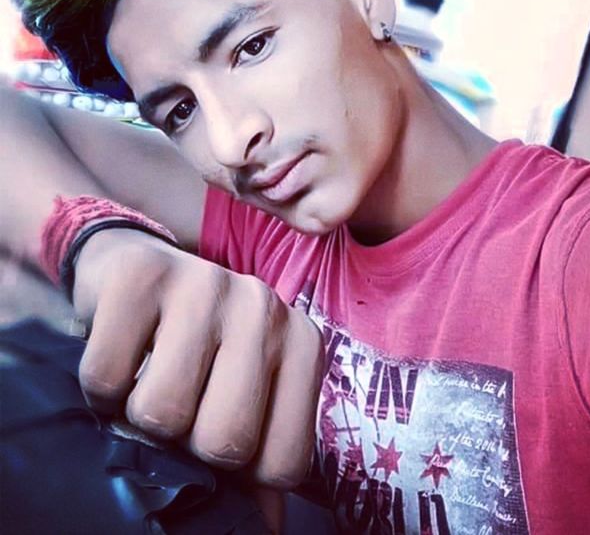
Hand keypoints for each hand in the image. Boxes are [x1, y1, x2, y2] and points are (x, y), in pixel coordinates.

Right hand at [72, 229, 323, 487]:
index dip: (240, 472)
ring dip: (138, 412)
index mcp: (300, 342)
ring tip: (148, 374)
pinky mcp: (140, 275)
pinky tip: (121, 354)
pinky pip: (105, 377)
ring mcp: (204, 282)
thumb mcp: (241, 394)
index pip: (283, 463)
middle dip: (186, 442)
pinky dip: (101, 387)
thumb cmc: (196, 347)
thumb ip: (259, 457)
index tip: (217, 430)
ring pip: (160, 411)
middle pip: (224, 440)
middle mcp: (264, 305)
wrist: (135, 269)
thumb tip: (265, 530)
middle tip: (181, 403)